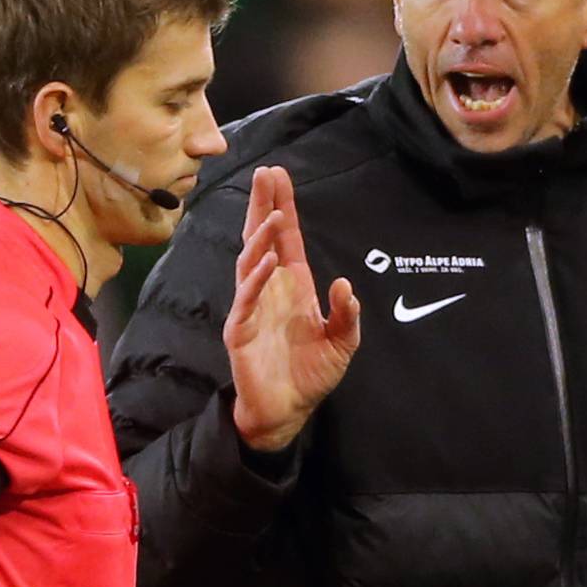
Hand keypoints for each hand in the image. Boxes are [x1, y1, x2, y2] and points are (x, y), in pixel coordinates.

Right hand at [226, 163, 358, 453]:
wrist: (285, 412)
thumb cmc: (310, 376)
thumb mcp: (341, 345)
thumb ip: (347, 316)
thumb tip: (345, 285)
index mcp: (292, 288)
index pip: (287, 240)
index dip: (283, 208)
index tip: (279, 176)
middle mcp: (269, 290)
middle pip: (263, 239)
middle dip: (264, 206)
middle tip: (266, 174)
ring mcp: (251, 307)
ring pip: (251, 262)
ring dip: (262, 237)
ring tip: (274, 215)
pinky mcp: (240, 329)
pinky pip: (246, 298)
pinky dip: (256, 277)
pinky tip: (268, 259)